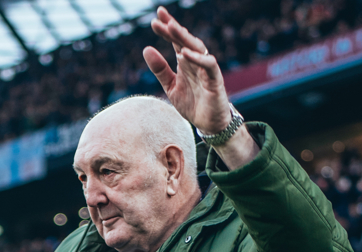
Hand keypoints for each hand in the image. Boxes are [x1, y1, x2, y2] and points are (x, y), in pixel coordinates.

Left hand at [143, 6, 230, 134]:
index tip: (154, 20)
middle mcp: (196, 62)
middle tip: (160, 16)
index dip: (166, 30)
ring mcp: (206, 69)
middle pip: (185, 40)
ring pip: (197, 48)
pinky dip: (198, 58)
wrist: (208, 124)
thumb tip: (146, 49)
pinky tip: (184, 53)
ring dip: (184, 37)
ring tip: (171, 27)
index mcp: (185, 62)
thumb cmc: (192, 103)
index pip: (175, 41)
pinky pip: (209, 65)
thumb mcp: (170, 87)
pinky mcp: (215, 80)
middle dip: (174, 27)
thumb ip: (159, 69)